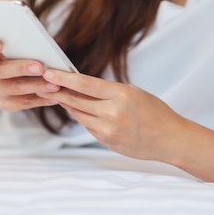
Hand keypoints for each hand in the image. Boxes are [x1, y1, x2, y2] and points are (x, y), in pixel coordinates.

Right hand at [0, 40, 59, 110]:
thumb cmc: (12, 59)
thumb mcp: (12, 51)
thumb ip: (22, 48)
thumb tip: (45, 48)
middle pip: (3, 71)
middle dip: (22, 69)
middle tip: (40, 68)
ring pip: (16, 89)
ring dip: (37, 86)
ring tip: (54, 85)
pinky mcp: (5, 104)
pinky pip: (24, 103)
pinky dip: (41, 100)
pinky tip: (55, 97)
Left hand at [39, 69, 213, 183]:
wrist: (170, 139)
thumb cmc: (154, 111)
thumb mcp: (134, 92)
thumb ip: (108, 90)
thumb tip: (82, 85)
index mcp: (121, 96)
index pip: (85, 85)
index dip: (64, 78)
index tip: (49, 72)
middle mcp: (112, 114)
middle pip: (76, 101)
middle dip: (58, 91)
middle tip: (43, 83)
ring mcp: (108, 130)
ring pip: (79, 114)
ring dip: (68, 104)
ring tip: (56, 93)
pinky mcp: (106, 142)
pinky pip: (88, 126)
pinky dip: (82, 116)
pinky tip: (77, 109)